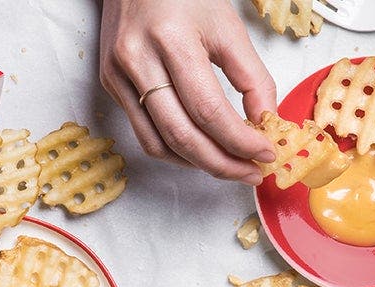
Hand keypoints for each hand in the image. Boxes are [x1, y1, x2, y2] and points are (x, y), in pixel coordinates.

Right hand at [99, 0, 276, 184]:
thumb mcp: (227, 26)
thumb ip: (252, 77)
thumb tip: (264, 123)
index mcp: (172, 40)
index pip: (208, 111)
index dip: (239, 142)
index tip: (263, 155)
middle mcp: (137, 59)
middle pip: (182, 136)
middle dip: (222, 164)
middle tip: (249, 172)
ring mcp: (118, 75)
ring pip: (159, 144)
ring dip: (197, 164)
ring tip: (228, 165)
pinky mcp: (110, 84)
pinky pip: (144, 133)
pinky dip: (174, 150)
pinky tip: (198, 150)